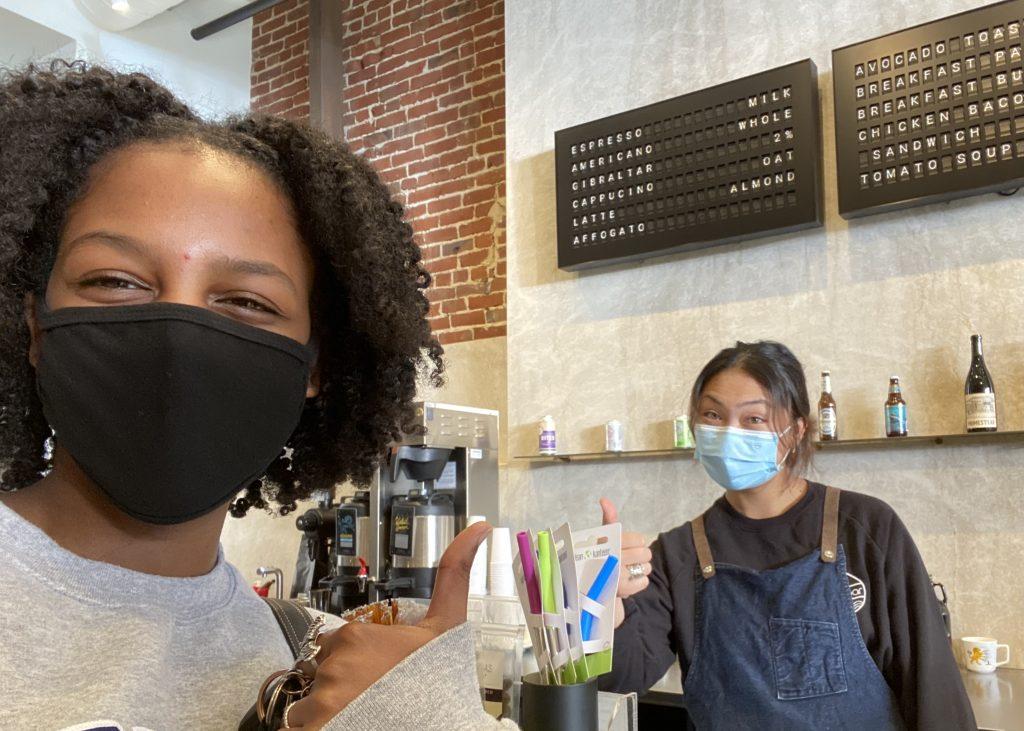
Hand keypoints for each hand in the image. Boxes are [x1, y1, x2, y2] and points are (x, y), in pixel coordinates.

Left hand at [281, 521, 491, 729]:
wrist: (440, 722)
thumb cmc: (439, 680)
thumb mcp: (447, 626)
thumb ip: (454, 574)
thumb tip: (481, 525)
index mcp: (355, 635)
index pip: (333, 648)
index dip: (352, 664)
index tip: (374, 679)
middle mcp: (332, 664)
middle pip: (320, 673)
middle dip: (337, 685)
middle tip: (370, 699)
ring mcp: (321, 699)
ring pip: (307, 704)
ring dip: (323, 712)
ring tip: (358, 716)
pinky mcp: (314, 727)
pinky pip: (296, 728)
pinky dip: (311, 730)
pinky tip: (341, 725)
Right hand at [600, 498, 651, 627]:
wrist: (590, 585)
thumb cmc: (600, 555)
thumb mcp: (602, 536)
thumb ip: (608, 517)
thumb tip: (604, 499)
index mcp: (608, 543)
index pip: (638, 539)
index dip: (637, 542)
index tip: (629, 545)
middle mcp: (611, 559)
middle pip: (645, 553)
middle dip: (641, 555)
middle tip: (630, 558)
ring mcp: (616, 576)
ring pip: (646, 568)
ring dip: (640, 569)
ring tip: (628, 569)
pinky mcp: (621, 591)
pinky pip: (644, 582)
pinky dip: (639, 581)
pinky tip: (629, 579)